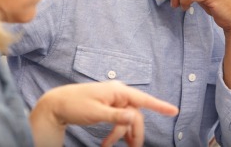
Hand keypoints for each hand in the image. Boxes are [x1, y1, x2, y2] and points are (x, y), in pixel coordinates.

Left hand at [29, 81, 177, 146]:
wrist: (55, 104)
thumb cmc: (74, 105)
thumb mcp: (96, 113)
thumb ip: (116, 116)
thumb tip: (134, 117)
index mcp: (117, 90)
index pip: (143, 99)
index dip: (160, 106)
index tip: (174, 111)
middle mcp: (118, 93)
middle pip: (135, 114)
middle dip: (134, 133)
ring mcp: (113, 99)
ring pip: (127, 119)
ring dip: (122, 134)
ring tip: (109, 146)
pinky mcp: (108, 106)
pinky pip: (119, 119)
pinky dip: (116, 131)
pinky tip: (109, 142)